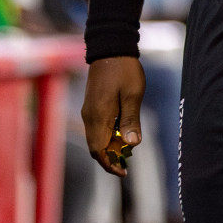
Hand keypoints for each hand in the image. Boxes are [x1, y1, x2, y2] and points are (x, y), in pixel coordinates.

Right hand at [81, 56, 145, 176]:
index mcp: (98, 116)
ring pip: (96, 138)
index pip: (99, 150)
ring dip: (110, 147)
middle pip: (96, 147)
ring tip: (127, 150)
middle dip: (110, 159)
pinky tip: (122, 132)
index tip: (123, 173)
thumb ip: (131, 120)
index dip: (109, 164)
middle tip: (127, 164)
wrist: (110, 49)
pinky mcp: (92, 106)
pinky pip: (97, 128)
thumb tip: (132, 145)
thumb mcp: (133, 95)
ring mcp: (89, 111)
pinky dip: (108, 136)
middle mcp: (89, 117)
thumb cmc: (124, 70)